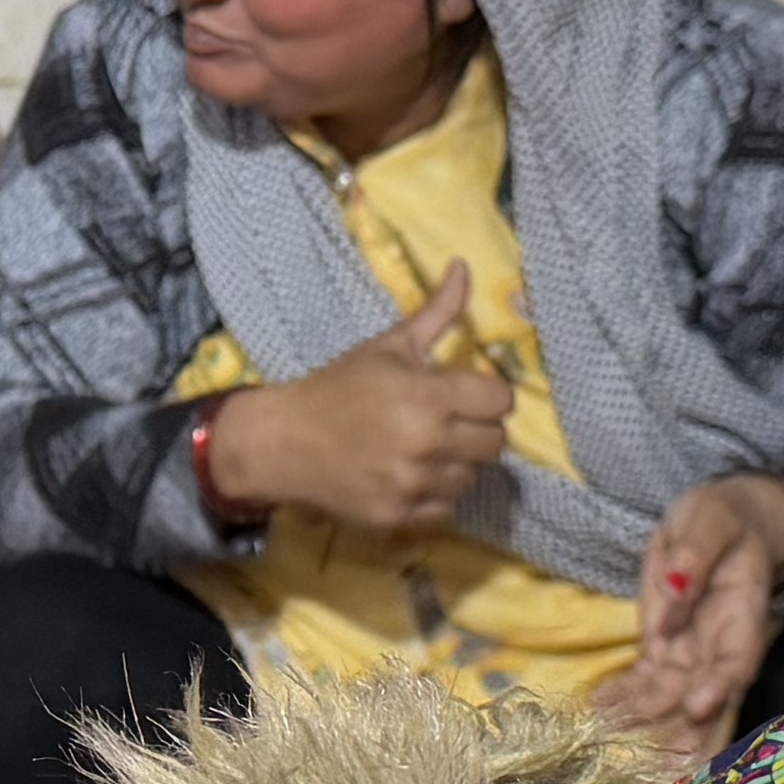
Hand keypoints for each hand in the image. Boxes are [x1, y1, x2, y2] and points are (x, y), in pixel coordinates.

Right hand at [206, 266, 516, 536]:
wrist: (282, 442)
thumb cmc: (337, 388)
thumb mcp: (387, 346)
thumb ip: (437, 312)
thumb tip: (464, 266)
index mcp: (429, 396)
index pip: (501, 401)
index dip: (489, 394)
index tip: (467, 393)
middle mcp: (428, 443)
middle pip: (495, 443)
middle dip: (477, 428)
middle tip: (446, 422)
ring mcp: (414, 484)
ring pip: (472, 477)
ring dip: (456, 463)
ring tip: (425, 449)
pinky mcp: (400, 517)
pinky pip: (446, 509)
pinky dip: (434, 494)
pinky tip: (410, 475)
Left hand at [600, 472, 783, 761]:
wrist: (715, 524)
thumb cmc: (721, 518)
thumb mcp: (709, 521)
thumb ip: (694, 556)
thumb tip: (675, 590)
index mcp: (741, 613)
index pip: (736, 659)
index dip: (720, 686)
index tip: (698, 708)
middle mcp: (717, 645)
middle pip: (707, 696)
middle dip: (688, 733)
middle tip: (667, 768)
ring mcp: (689, 652)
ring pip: (671, 699)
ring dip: (647, 725)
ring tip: (619, 746)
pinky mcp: (661, 649)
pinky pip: (644, 683)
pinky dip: (623, 700)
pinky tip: (599, 714)